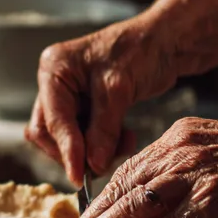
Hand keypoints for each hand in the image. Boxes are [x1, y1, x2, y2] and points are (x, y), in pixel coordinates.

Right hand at [24, 10, 178, 185]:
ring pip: (67, 138)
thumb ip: (103, 129)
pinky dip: (103, 144)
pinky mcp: (85, 107)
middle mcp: (55, 84)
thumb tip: (92, 165)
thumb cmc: (142, 49)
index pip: (53, 120)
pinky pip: (85, 135)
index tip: (78, 177)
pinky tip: (126, 139)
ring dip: (92, 150)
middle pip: (49, 132)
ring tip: (123, 146)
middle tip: (101, 165)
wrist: (167, 40)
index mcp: (54, 70)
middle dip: (75, 151)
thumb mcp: (119, 90)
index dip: (66, 150)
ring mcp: (69, 96)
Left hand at [58, 117, 217, 217]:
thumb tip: (147, 210)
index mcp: (172, 141)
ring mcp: (191, 174)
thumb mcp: (208, 154)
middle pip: (120, 189)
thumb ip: (175, 176)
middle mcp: (175, 153)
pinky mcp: (210, 197)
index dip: (99, 201)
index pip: (124, 174)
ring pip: (134, 206)